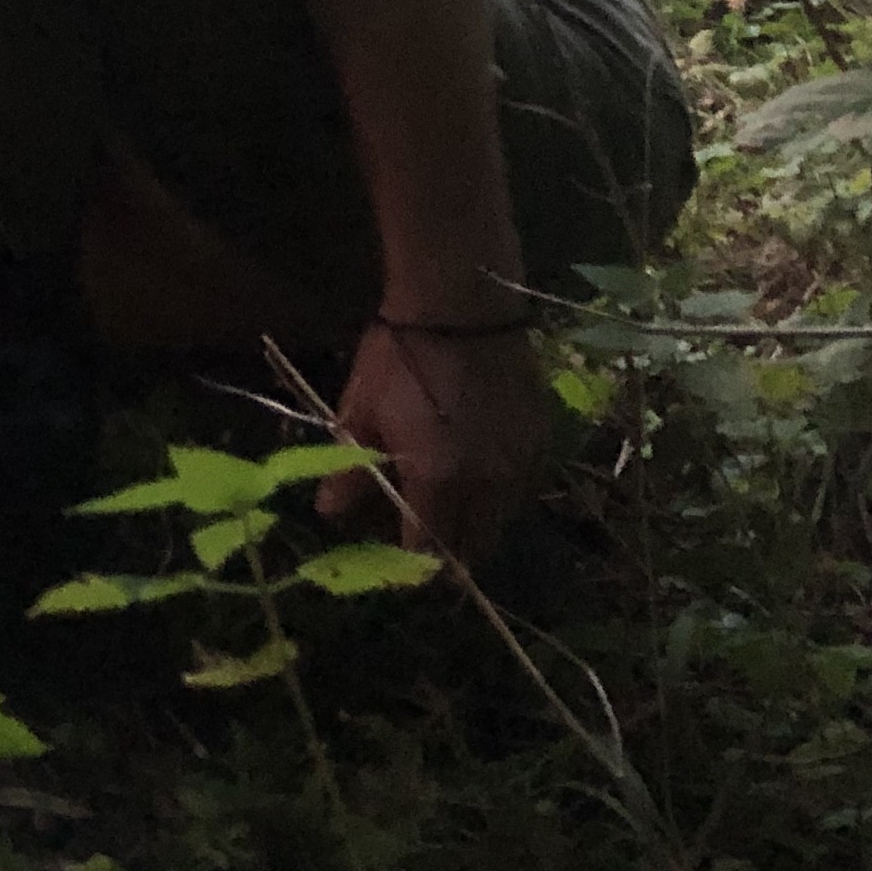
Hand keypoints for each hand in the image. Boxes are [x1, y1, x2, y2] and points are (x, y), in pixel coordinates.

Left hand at [319, 319, 551, 561]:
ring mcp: (521, 463)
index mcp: (440, 481)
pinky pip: (523, 488)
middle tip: (421, 533)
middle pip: (474, 543)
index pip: (430, 549)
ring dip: (477, 523)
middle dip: (448, 548)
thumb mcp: (362, 414)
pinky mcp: (542, 440)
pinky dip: (502, 494)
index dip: (412, 563)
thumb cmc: (399, 358)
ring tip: (450, 505)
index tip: (396, 560)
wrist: (461, 307)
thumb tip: (329, 515)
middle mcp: (488, 484)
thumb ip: (352, 473)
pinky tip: (479, 475)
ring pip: (503, 519)